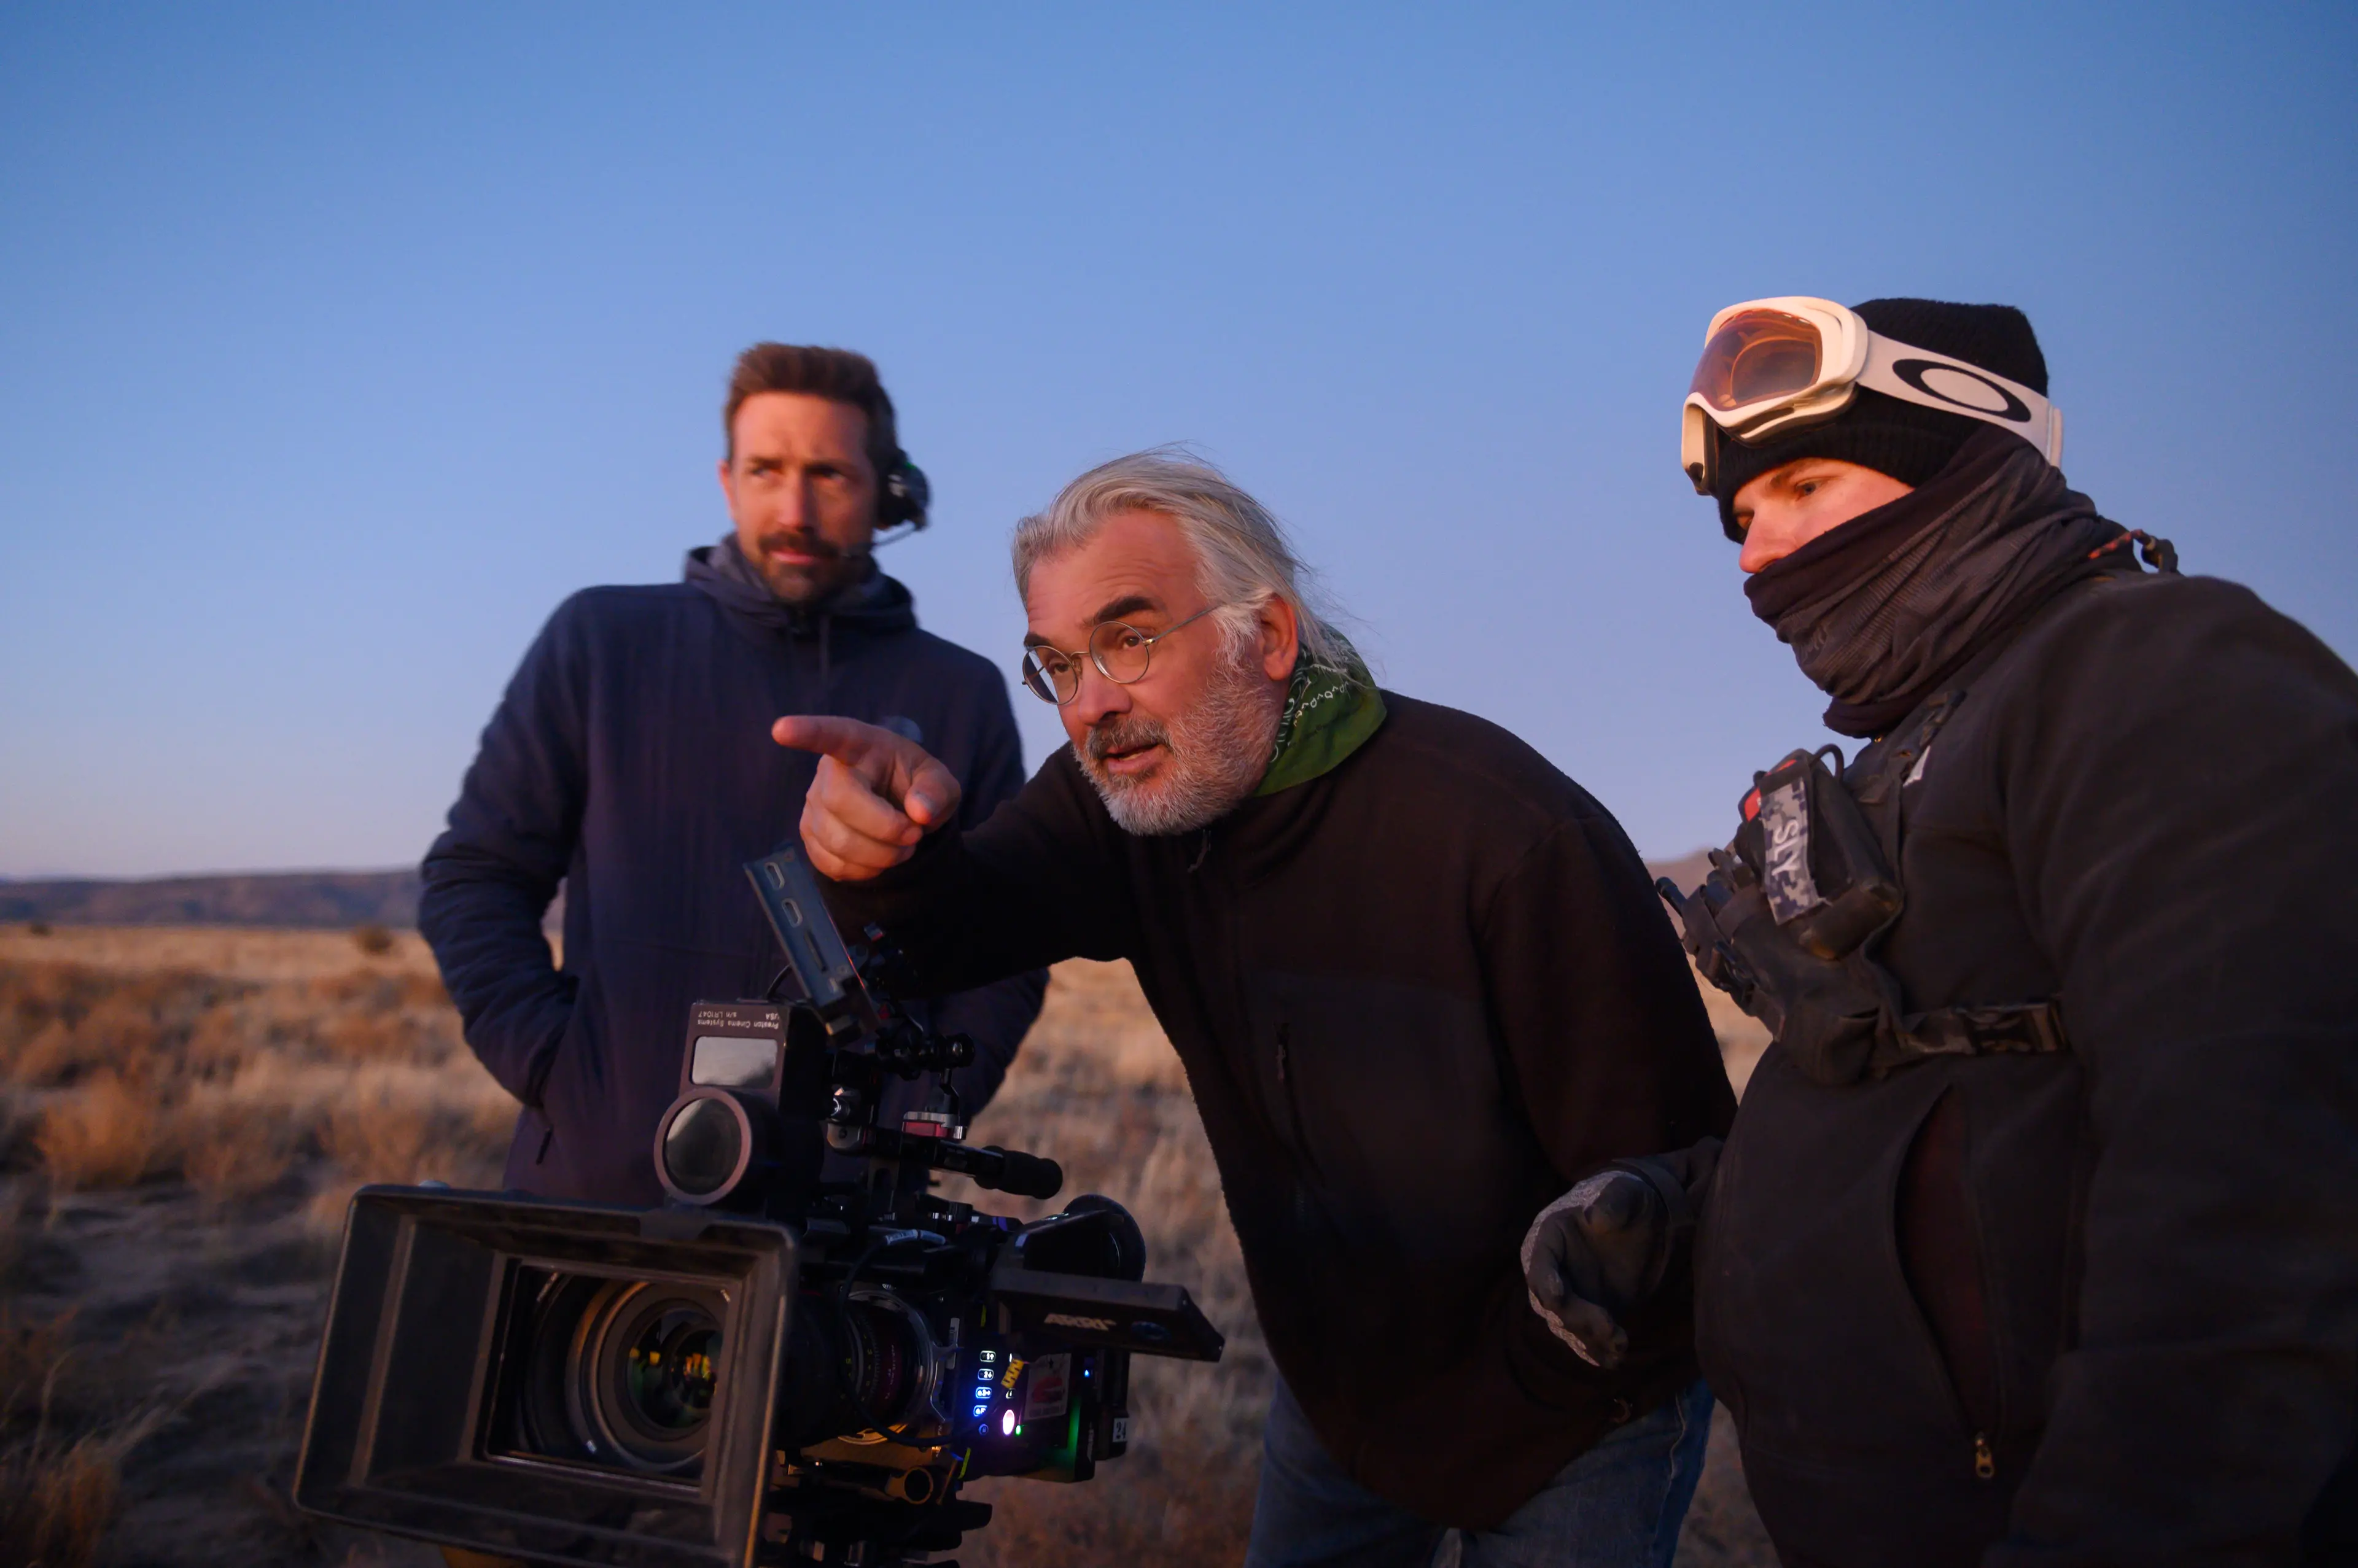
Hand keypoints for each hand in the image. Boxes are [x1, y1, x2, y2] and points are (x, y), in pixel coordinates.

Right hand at [771, 715, 963, 880]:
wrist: (903, 811)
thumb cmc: (916, 785)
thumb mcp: (939, 780)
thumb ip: (937, 791)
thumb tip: (919, 811)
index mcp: (860, 745)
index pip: (830, 735)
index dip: (806, 732)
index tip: (781, 730)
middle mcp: (828, 773)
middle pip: (840, 801)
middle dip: (885, 828)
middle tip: (914, 834)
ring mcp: (813, 806)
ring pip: (837, 841)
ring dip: (881, 855)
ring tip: (902, 846)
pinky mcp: (810, 837)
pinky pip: (831, 864)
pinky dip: (865, 870)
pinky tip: (879, 857)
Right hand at [1521, 1169, 1668, 1369]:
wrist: (1645, 1218)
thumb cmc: (1628, 1197)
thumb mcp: (1625, 1191)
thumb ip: (1613, 1201)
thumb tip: (1596, 1217)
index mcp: (1549, 1236)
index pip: (1539, 1263)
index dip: (1545, 1280)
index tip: (1557, 1296)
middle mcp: (1552, 1269)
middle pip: (1550, 1303)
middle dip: (1576, 1318)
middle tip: (1609, 1329)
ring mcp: (1570, 1293)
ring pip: (1567, 1325)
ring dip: (1589, 1340)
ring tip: (1619, 1347)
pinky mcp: (1591, 1311)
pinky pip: (1586, 1336)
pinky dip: (1597, 1350)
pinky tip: (1614, 1359)